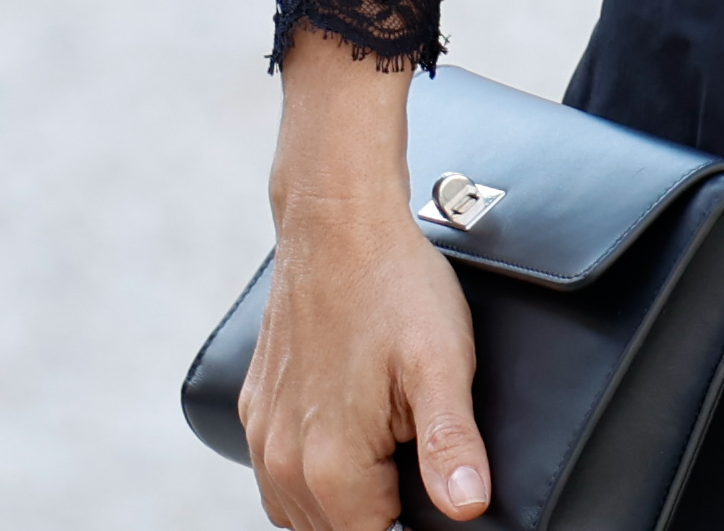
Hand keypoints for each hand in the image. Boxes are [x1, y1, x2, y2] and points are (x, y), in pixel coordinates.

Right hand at [252, 38, 491, 530]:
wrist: (337, 221)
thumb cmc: (396, 287)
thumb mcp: (442, 365)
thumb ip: (450, 446)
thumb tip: (468, 508)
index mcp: (331, 468)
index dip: (415, 524)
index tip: (435, 488)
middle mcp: (284, 465)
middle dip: (381, 512)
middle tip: (419, 460)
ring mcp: (264, 438)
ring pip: (305, 513)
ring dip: (347, 502)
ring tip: (391, 453)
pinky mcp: (256, 411)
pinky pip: (282, 475)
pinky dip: (315, 475)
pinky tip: (352, 440)